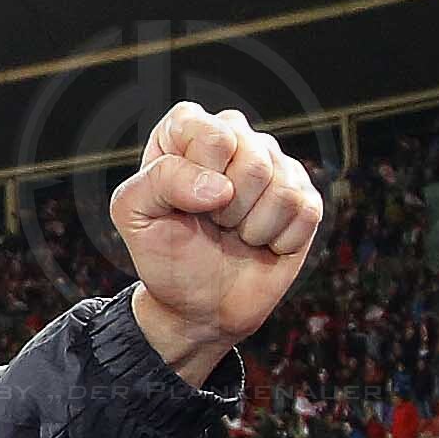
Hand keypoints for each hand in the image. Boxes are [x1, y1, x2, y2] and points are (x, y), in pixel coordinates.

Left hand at [112, 102, 322, 384]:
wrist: (200, 305)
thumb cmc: (165, 255)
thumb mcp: (134, 215)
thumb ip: (159, 181)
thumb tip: (222, 186)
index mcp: (187, 132)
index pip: (209, 132)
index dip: (198, 172)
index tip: (182, 202)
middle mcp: (236, 139)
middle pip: (252, 159)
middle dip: (225, 207)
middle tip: (211, 223)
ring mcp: (275, 166)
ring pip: (280, 187)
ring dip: (250, 226)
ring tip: (233, 233)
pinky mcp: (305, 196)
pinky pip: (305, 211)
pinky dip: (278, 240)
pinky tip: (260, 243)